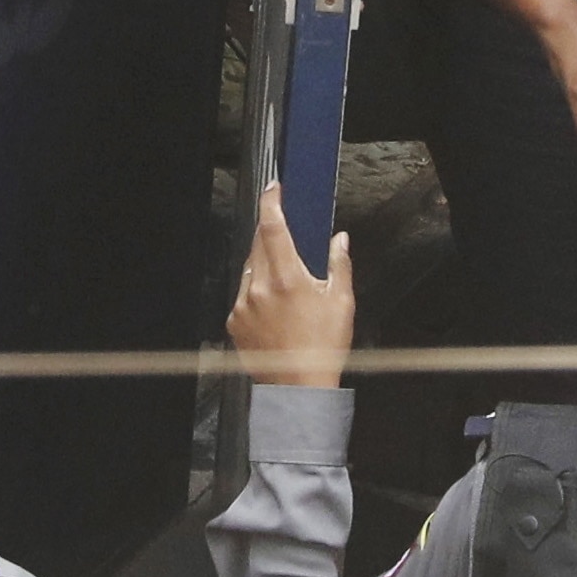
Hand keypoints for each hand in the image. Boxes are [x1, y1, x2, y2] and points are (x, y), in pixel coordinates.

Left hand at [228, 183, 356, 386]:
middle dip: (271, 230)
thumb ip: (340, 264)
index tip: (275, 188)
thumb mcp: (342, 302)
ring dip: (264, 260)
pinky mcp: (234, 322)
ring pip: (250, 267)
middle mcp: (259, 288)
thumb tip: (339, 239)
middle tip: (286, 228)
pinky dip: (257, 288)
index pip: (273, 227)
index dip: (272, 202)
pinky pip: (243, 293)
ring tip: (286, 275)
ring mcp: (243, 305)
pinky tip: (275, 303)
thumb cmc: (323, 348)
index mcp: (287, 278)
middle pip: (259, 243)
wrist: (297, 388)